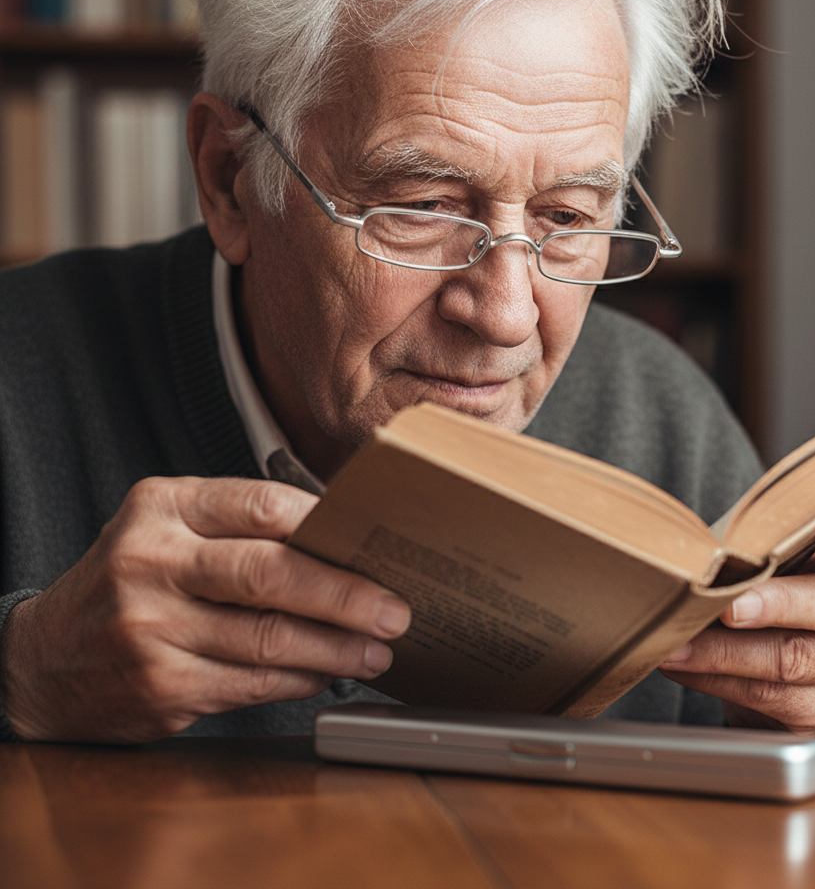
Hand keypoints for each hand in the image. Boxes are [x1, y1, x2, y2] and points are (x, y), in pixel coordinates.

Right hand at [0, 477, 409, 742]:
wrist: (42, 661)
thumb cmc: (129, 582)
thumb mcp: (168, 530)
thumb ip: (240, 528)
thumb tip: (341, 543)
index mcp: (162, 507)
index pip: (263, 506)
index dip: (328, 527)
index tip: (375, 543)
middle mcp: (150, 563)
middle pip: (271, 574)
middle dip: (346, 595)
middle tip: (395, 611)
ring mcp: (150, 628)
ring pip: (269, 638)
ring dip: (337, 648)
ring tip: (377, 649)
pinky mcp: (159, 686)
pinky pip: (252, 682)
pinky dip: (301, 678)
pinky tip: (328, 672)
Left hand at [659, 507, 814, 735]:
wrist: (801, 658)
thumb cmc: (789, 586)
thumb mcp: (792, 554)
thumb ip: (771, 541)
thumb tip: (705, 543)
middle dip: (773, 606)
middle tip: (728, 606)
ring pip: (793, 660)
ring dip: (724, 653)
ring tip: (679, 642)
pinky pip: (772, 698)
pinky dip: (719, 681)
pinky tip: (687, 666)